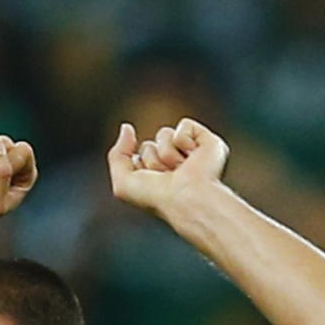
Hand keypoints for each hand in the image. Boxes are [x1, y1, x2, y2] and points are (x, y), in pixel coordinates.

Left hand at [106, 118, 228, 215]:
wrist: (186, 199)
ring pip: (164, 134)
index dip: (140, 167)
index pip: (139, 156)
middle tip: (167, 177)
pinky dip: (183, 140)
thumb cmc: (157, 198)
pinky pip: (184, 125)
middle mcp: (174, 164)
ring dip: (167, 154)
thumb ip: (117, 154)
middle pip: (149, 145)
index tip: (152, 184)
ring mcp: (191, 153)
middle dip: (152, 160)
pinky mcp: (208, 142)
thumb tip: (126, 128)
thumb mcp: (123, 182)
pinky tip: (193, 157)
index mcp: (158, 176)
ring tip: (180, 170)